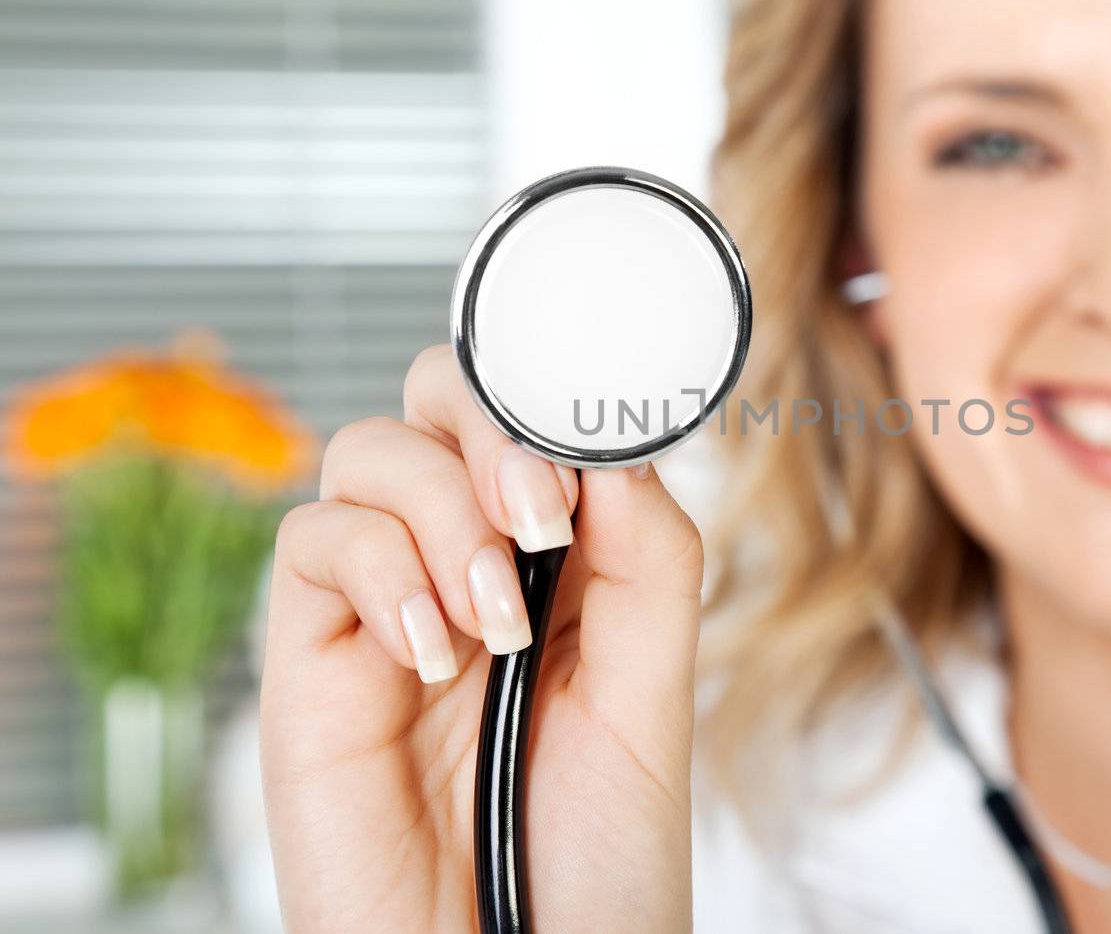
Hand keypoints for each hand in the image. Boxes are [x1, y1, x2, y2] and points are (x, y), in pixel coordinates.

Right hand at [261, 343, 700, 932]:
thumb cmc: (597, 854)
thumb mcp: (654, 693)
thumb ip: (645, 561)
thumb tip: (606, 451)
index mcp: (556, 564)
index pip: (528, 421)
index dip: (547, 401)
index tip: (586, 444)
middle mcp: (464, 568)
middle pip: (435, 407)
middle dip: (488, 430)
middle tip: (539, 514)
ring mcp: (384, 608)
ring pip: (368, 456)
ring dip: (444, 514)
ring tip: (494, 624)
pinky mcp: (311, 662)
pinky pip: (312, 546)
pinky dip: (380, 572)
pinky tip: (432, 656)